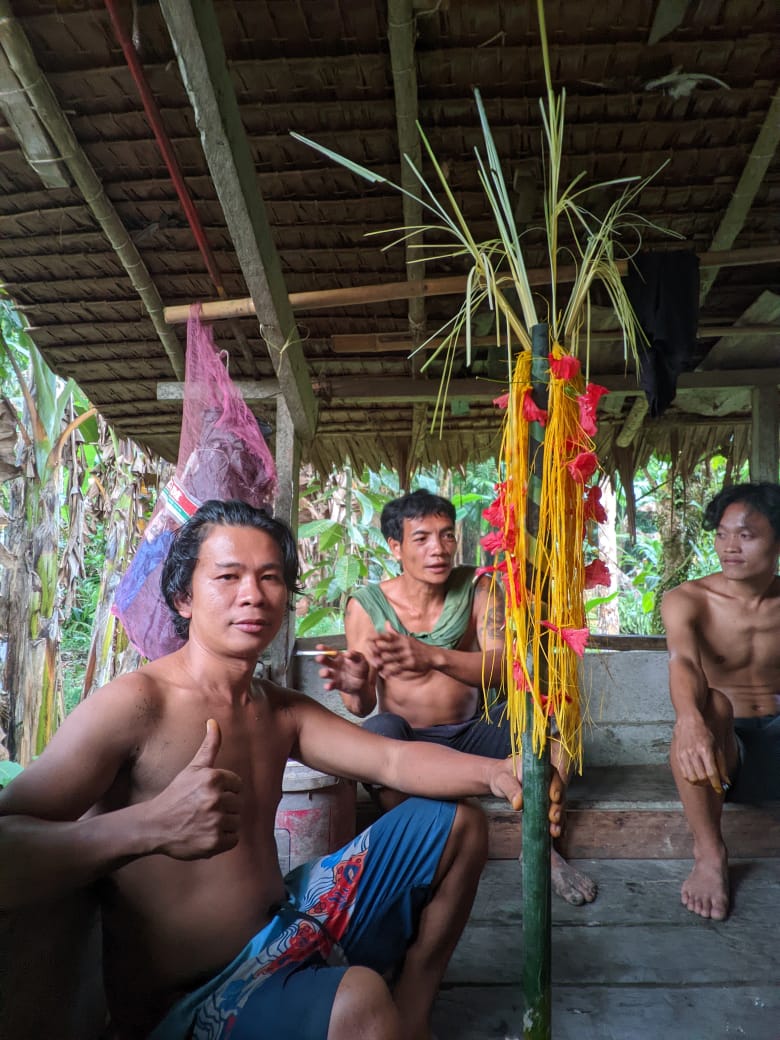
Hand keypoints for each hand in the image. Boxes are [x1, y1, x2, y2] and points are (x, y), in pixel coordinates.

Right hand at [151, 719, 241, 859]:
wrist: (155, 825)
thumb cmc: (176, 795)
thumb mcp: (193, 768)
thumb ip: (209, 746)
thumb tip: (214, 722)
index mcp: (213, 778)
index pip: (237, 785)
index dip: (225, 790)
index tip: (208, 794)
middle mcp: (215, 799)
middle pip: (238, 803)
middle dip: (224, 807)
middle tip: (203, 809)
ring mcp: (215, 821)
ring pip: (236, 821)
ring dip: (224, 823)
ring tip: (204, 821)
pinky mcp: (214, 842)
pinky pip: (233, 839)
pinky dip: (223, 839)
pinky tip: (206, 833)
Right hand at [317, 646, 371, 714]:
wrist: (363, 683)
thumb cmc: (360, 668)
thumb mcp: (361, 660)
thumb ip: (355, 655)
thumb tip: (348, 653)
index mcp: (340, 657)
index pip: (331, 652)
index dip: (325, 649)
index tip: (318, 647)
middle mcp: (335, 665)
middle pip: (326, 661)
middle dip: (321, 659)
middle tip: (319, 658)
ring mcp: (335, 675)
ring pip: (326, 673)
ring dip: (324, 673)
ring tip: (326, 673)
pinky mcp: (336, 685)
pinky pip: (331, 685)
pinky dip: (328, 686)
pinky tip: (328, 686)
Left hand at [370, 622, 432, 678]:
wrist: (432, 656)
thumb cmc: (417, 647)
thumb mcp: (407, 637)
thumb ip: (394, 632)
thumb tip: (386, 622)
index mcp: (401, 638)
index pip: (386, 635)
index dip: (376, 637)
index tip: (368, 639)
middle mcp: (404, 645)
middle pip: (385, 646)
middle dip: (375, 651)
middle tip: (369, 655)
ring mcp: (407, 654)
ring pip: (389, 658)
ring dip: (380, 662)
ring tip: (374, 665)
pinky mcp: (410, 664)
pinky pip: (396, 668)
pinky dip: (389, 671)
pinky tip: (384, 674)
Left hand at [488, 756, 566, 837]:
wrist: (499, 781)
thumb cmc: (501, 776)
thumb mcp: (502, 779)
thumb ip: (511, 789)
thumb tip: (519, 803)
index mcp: (540, 768)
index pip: (552, 776)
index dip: (556, 787)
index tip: (554, 798)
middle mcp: (548, 780)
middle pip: (558, 793)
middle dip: (558, 807)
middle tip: (553, 818)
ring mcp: (548, 793)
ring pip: (558, 806)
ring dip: (559, 819)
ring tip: (555, 831)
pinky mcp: (545, 805)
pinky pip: (554, 814)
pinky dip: (557, 824)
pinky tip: (558, 834)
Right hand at [674, 715, 728, 793]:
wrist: (688, 722)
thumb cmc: (704, 733)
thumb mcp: (717, 747)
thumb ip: (722, 765)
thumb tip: (726, 781)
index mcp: (705, 750)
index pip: (712, 773)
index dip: (716, 784)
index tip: (720, 789)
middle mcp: (693, 753)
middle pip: (702, 777)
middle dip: (709, 784)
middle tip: (713, 782)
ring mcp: (684, 755)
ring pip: (692, 778)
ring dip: (700, 783)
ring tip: (704, 780)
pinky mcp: (678, 757)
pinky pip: (685, 774)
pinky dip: (692, 779)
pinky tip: (696, 776)